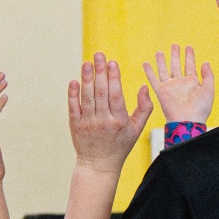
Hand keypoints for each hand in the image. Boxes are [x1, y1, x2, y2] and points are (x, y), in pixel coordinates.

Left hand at [67, 53, 152, 172]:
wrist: (99, 164)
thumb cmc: (120, 144)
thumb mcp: (137, 129)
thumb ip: (144, 108)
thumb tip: (144, 87)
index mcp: (120, 121)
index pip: (116, 95)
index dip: (114, 77)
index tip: (112, 62)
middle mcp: (103, 121)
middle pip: (101, 92)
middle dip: (100, 72)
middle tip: (99, 55)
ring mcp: (88, 123)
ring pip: (87, 97)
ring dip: (86, 78)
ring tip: (87, 63)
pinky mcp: (75, 125)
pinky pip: (73, 107)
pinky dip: (73, 94)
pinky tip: (74, 81)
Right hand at [145, 44, 214, 123]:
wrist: (187, 121)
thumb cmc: (200, 109)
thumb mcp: (208, 90)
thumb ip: (208, 76)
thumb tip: (205, 62)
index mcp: (192, 83)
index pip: (190, 66)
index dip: (189, 56)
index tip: (188, 47)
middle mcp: (180, 84)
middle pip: (176, 66)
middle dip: (176, 55)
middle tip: (175, 45)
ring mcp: (170, 87)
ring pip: (164, 70)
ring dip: (162, 61)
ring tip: (159, 51)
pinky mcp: (161, 91)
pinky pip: (153, 79)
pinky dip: (149, 71)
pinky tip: (145, 63)